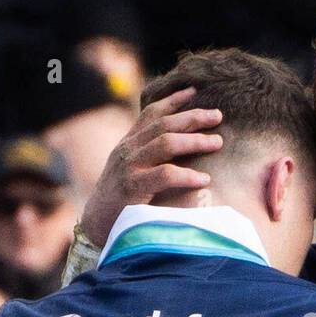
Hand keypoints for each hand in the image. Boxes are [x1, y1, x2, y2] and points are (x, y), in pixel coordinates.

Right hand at [78, 87, 222, 246]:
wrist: (96, 225)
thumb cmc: (122, 200)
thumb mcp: (133, 170)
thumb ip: (152, 157)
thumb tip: (186, 147)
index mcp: (129, 144)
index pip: (151, 113)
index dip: (173, 100)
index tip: (194, 91)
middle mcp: (128, 150)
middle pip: (163, 124)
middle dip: (193, 116)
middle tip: (218, 115)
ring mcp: (129, 167)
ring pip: (165, 143)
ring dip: (194, 140)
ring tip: (217, 143)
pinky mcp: (132, 188)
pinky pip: (164, 175)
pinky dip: (187, 175)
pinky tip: (204, 179)